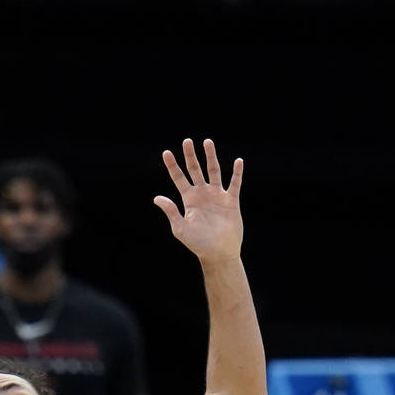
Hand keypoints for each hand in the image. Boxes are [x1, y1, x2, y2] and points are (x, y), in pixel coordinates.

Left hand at [154, 138, 243, 264]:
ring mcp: (217, 196)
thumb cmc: (197, 243)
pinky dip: (237, 173)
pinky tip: (238, 161)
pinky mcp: (231, 201)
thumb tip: (157, 198)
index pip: (179, 178)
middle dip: (190, 156)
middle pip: (195, 170)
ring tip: (207, 142)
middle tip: (187, 141)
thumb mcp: (180, 228)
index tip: (166, 153)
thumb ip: (171, 211)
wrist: (218, 253)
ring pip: (214, 171)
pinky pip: (235, 184)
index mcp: (188, 199)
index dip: (172, 166)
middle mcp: (202, 194)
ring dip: (211, 157)